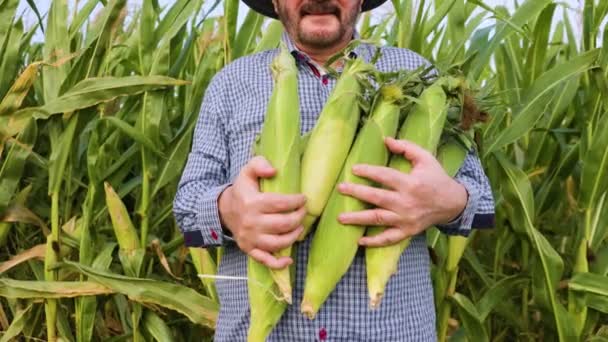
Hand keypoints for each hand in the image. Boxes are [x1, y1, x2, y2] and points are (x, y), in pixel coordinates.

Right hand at [218, 156, 305, 268]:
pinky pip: (265, 260)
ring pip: (278, 243)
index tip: (303, 198)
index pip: (280, 203)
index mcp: (252, 203)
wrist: (224, 210)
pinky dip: (278, 263)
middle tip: (303, 211)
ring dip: (294, 236)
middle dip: (298, 217)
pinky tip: (289, 260)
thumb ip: (260, 164)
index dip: (296, 201)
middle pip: (283, 224)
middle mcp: (251, 223)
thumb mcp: (247, 171)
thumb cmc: (242, 190)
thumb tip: (274, 171)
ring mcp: (250, 238)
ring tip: (300, 227)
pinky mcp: (249, 249)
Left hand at [337, 137, 467, 246]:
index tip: (354, 169)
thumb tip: (386, 139)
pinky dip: (374, 242)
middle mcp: (407, 202)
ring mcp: (406, 219)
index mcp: (411, 183)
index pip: (385, 176)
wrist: (453, 204)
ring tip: (340, 218)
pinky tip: (359, 240)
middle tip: (340, 189)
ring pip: (378, 219)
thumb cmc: (436, 178)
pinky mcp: (407, 231)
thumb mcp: (425, 158)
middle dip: (357, 193)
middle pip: (377, 198)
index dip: (369, 172)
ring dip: (358, 219)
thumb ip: (406, 147)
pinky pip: (388, 238)